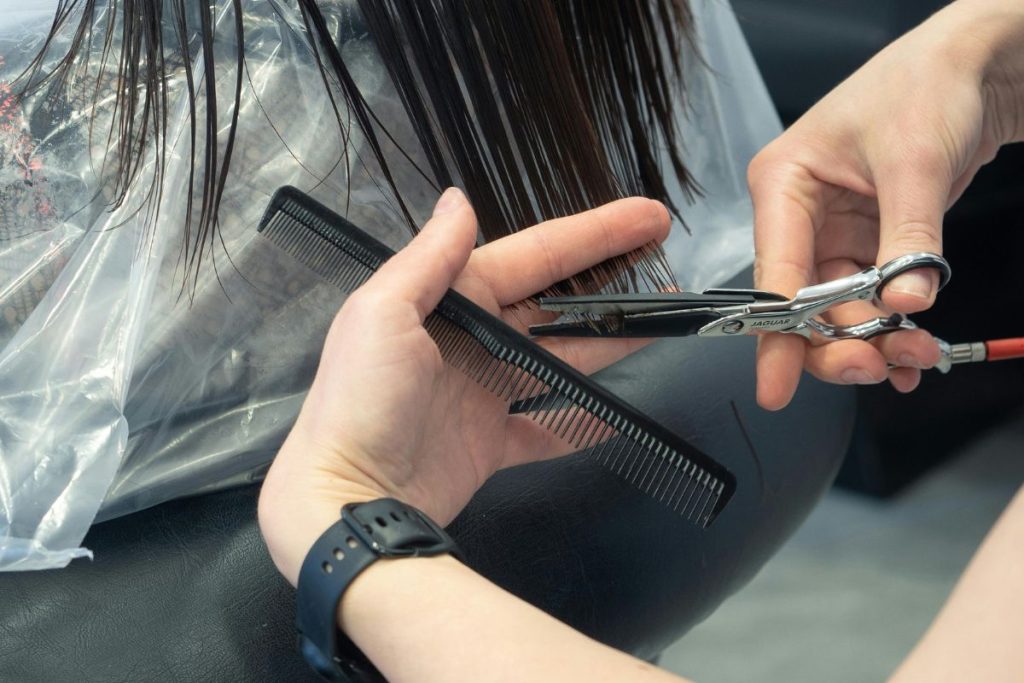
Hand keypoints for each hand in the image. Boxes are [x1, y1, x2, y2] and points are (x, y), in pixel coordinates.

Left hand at [258, 188, 669, 583]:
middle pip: (553, 305)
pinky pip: (546, 428)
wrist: (344, 498)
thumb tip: (458, 200)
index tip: (648, 219)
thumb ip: (429, 258)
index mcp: (449, 298)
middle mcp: (471, 340)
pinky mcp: (491, 444)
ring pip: (559, 362)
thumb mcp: (383, 313)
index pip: (535, 255)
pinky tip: (615, 417)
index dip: (594, 235)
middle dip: (609, 286)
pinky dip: (579, 425)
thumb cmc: (361, 400)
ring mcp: (484, 394)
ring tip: (657, 329)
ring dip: (606, 347)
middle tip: (665, 275)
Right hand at [748, 0, 1023, 409]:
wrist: (976, 63)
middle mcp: (799, 214)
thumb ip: (909, 240)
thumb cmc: (926, 86)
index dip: (776, 336)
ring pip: (837, 309)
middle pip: (802, 304)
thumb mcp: (915, 163)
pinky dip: (891, 327)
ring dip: (874, 340)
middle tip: (880, 367)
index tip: (776, 387)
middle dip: (839, 343)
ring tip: (915, 356)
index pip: (774, 274)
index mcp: (783, 185)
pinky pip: (869, 299)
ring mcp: (832, 230)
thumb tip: (907, 305)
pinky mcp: (867, 240)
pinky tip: (911, 349)